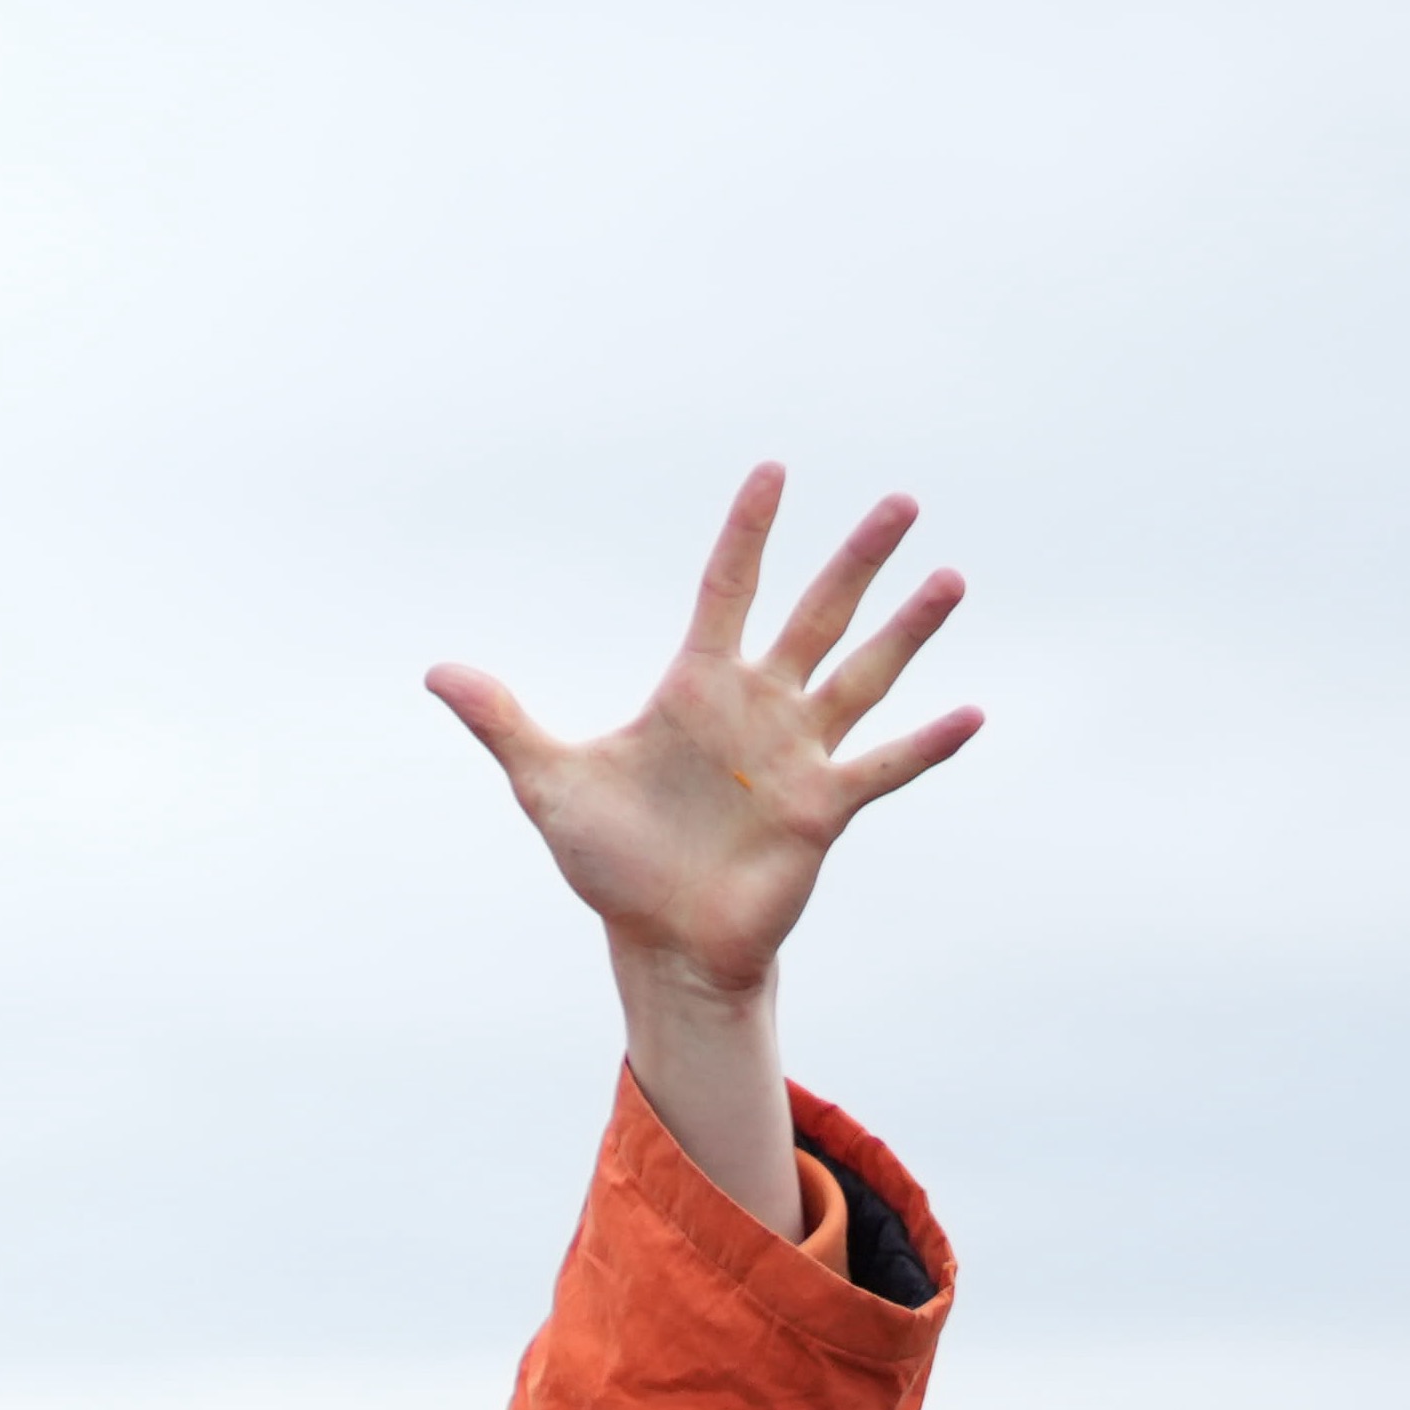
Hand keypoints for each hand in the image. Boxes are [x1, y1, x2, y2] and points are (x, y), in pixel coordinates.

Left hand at [428, 467, 978, 1222]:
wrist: (658, 939)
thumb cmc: (610, 861)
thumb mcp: (548, 783)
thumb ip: (503, 721)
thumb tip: (437, 671)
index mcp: (696, 690)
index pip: (727, 590)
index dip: (748, 533)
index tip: (773, 471)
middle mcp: (758, 710)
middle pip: (816, 616)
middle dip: (856, 560)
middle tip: (902, 501)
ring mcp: (797, 755)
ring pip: (863, 676)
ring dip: (907, 631)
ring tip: (950, 578)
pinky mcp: (822, 809)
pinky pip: (883, 767)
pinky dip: (926, 745)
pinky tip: (971, 712)